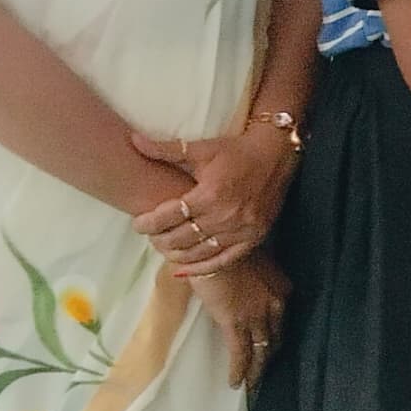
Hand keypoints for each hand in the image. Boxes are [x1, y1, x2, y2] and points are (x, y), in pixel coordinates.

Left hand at [131, 124, 293, 278]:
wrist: (277, 154)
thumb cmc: (236, 150)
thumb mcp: (201, 148)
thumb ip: (165, 149)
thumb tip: (133, 140)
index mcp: (210, 193)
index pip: (169, 216)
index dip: (148, 223)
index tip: (138, 223)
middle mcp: (225, 215)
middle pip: (181, 238)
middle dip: (159, 239)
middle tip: (150, 236)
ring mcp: (242, 230)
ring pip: (200, 252)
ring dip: (177, 254)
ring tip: (164, 249)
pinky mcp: (254, 237)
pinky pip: (224, 261)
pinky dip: (202, 268)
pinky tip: (185, 269)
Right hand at [191, 251, 288, 390]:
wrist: (212, 242)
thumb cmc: (225, 248)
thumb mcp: (249, 264)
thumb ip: (253, 279)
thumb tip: (244, 288)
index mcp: (281, 289)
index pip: (281, 320)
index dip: (275, 335)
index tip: (269, 346)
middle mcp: (276, 305)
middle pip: (275, 338)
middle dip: (268, 356)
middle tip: (262, 371)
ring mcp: (257, 315)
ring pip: (260, 351)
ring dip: (255, 370)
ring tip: (251, 385)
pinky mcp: (236, 323)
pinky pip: (240, 353)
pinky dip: (239, 370)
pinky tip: (235, 383)